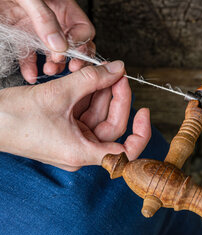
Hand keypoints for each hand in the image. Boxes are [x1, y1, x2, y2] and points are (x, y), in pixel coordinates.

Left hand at [0, 0, 94, 82]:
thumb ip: (45, 18)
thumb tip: (59, 44)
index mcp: (61, 6)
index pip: (83, 28)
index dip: (80, 42)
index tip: (68, 51)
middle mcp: (51, 19)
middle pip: (72, 44)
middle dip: (71, 58)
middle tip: (64, 65)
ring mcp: (35, 29)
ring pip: (52, 53)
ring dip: (53, 66)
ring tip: (48, 71)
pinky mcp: (20, 36)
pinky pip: (29, 55)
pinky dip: (31, 68)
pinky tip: (30, 74)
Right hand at [0, 61, 150, 170]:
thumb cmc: (13, 118)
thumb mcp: (58, 93)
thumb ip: (92, 80)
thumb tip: (117, 68)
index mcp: (82, 153)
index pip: (125, 153)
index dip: (140, 134)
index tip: (143, 112)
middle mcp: (80, 152)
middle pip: (111, 126)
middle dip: (117, 99)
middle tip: (117, 75)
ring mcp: (72, 142)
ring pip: (98, 118)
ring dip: (102, 94)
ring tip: (103, 72)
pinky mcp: (63, 131)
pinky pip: (84, 114)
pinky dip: (88, 97)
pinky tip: (90, 80)